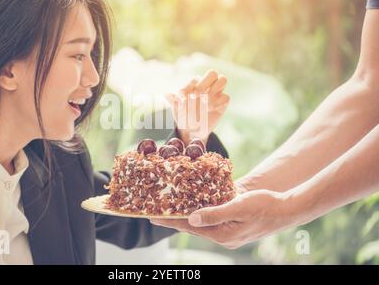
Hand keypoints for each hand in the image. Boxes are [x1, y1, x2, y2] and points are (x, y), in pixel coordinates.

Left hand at [150, 189, 296, 248]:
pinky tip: (193, 205)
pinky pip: (211, 219)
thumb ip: (215, 213)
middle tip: (155, 211)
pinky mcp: (233, 225)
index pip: (190, 226)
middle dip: (174, 219)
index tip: (153, 217)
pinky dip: (200, 212)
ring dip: (186, 215)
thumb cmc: (265, 206)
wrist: (288, 209)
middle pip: (193, 226)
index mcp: (222, 234)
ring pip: (201, 223)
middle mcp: (223, 236)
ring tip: (169, 208)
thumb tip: (191, 218)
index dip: (171, 220)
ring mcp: (228, 232)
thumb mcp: (239, 207)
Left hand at [165, 70, 229, 144]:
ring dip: (213, 90)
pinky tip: (209, 110)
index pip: (195, 79)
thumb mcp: (176, 110)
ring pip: (223, 80)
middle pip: (212, 73)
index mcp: (195, 84)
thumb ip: (173, 101)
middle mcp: (207, 86)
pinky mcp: (223, 103)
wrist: (192, 131)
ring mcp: (216, 93)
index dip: (190, 88)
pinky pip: (226, 97)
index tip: (183, 100)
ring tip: (205, 102)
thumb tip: (165, 94)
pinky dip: (217, 102)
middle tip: (198, 95)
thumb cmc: (183, 116)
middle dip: (205, 83)